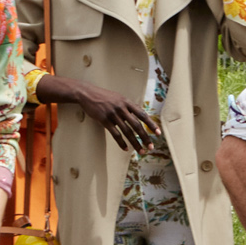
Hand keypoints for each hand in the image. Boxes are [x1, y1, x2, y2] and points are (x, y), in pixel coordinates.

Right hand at [43, 74, 158, 154]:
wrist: (88, 93)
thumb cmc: (104, 96)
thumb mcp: (118, 97)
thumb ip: (128, 106)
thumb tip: (138, 116)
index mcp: (127, 102)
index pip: (143, 114)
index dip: (151, 124)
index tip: (158, 133)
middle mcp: (121, 108)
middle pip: (136, 125)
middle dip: (145, 137)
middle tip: (151, 146)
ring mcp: (113, 114)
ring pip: (127, 131)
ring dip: (135, 142)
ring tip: (140, 150)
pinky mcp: (104, 120)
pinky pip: (115, 134)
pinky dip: (121, 142)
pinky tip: (126, 148)